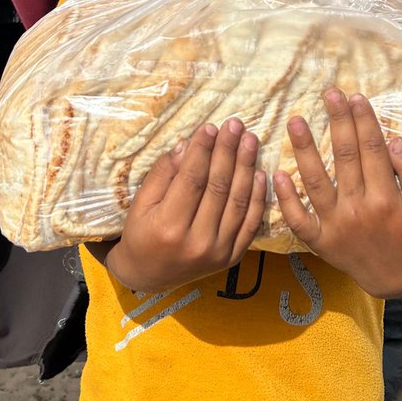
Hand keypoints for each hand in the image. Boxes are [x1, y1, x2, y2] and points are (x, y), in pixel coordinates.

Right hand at [92, 119, 266, 291]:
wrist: (150, 275)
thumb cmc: (140, 234)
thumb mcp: (140, 203)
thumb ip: (163, 175)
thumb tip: (187, 145)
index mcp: (169, 228)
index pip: (192, 180)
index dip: (202, 151)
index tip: (210, 127)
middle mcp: (197, 242)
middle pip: (218, 187)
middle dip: (228, 151)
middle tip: (235, 125)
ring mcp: (219, 252)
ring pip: (238, 202)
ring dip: (247, 167)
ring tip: (250, 140)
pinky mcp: (232, 257)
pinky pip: (251, 223)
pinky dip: (258, 197)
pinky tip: (260, 172)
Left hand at [273, 89, 401, 298]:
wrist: (395, 279)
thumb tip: (395, 140)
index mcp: (387, 199)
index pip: (373, 150)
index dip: (364, 121)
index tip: (355, 97)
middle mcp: (359, 210)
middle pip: (345, 158)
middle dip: (338, 122)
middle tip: (329, 94)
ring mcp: (335, 226)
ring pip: (316, 182)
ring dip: (304, 150)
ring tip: (295, 121)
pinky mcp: (319, 241)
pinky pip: (298, 220)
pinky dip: (287, 198)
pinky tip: (277, 173)